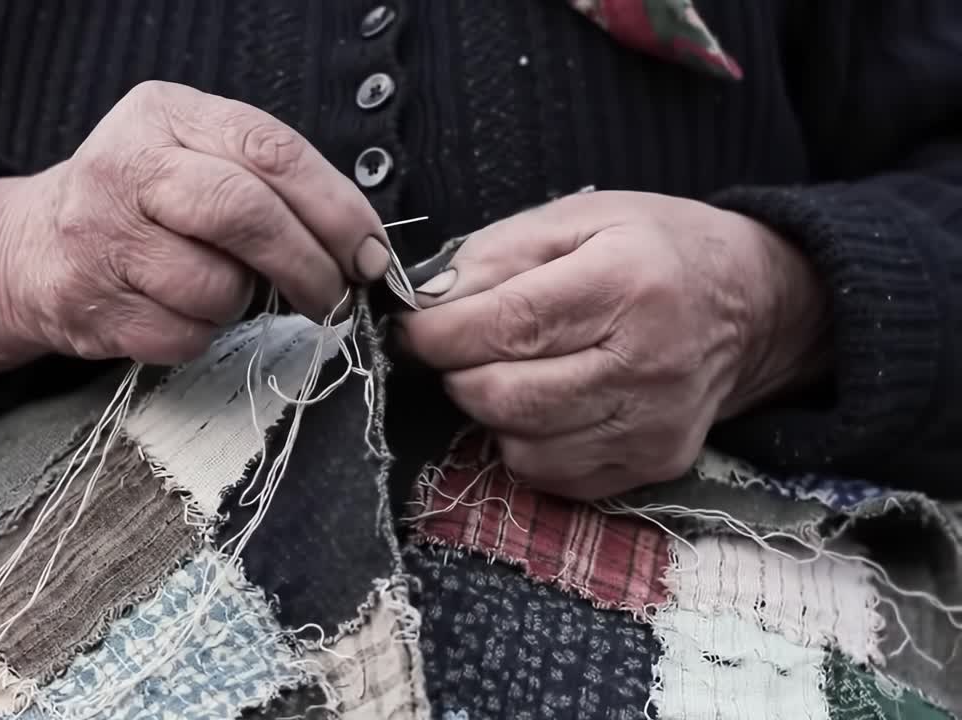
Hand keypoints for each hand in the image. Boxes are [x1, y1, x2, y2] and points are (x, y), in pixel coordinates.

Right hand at [0, 80, 390, 370]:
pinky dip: (203, 334)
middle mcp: (127, 167)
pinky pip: (185, 334)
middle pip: (244, 214)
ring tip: (225, 287)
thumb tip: (364, 248)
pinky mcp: (90, 304)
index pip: (270, 150)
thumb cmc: (142, 204)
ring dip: (243, 302)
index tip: (371, 252)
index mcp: (165, 115)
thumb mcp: (194, 155)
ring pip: (218, 287)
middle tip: (337, 296)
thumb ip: (268, 179)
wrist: (31, 248)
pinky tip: (182, 310)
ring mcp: (101, 238)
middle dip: (309, 264)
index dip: (336, 208)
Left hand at [397, 191, 830, 498]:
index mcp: (627, 284)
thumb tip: (428, 304)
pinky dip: (526, 443)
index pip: (508, 327)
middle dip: (457, 373)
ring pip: (521, 446)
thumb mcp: (580, 218)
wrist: (752, 305)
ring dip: (491, 411)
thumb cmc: (655, 249)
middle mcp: (647, 363)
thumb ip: (497, 254)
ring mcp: (653, 424)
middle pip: (505, 396)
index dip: (439, 335)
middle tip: (460, 348)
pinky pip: (552, 475)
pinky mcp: (652, 465)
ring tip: (510, 370)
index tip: (413, 329)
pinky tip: (545, 402)